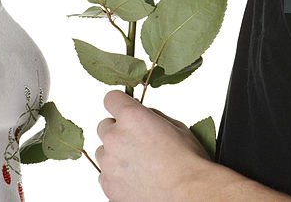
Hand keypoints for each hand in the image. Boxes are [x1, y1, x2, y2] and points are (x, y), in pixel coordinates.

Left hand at [95, 90, 210, 201]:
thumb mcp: (176, 127)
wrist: (187, 193)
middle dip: (118, 131)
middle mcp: (115, 137)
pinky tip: (136, 179)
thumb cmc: (187, 162)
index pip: (111, 98)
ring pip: (103, 152)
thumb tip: (143, 115)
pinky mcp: (108, 185)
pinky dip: (116, 176)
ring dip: (116, 155)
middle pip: (104, 126)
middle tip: (137, 143)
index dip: (119, 104)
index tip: (124, 109)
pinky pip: (105, 175)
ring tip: (139, 165)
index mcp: (132, 117)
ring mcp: (108, 163)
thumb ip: (152, 117)